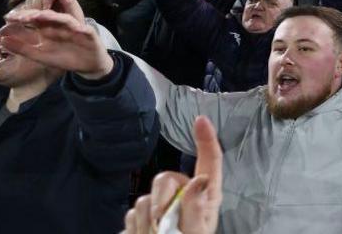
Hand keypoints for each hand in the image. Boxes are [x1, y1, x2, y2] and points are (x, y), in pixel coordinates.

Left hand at [0, 0, 113, 79]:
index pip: (33, 19)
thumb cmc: (65, 58)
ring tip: (38, 16)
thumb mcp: (40, 55)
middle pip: (46, 15)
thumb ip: (22, 48)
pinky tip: (66, 24)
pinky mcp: (87, 31)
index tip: (8, 18)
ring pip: (61, 18)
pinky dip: (73, 24)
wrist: (87, 66)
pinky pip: (79, 25)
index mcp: (48, 29)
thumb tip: (1, 40)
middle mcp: (59, 24)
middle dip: (33, 14)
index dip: (21, 17)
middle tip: (20, 15)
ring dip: (51, 16)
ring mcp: (73, 26)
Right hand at [124, 116, 221, 233]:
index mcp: (206, 198)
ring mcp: (163, 208)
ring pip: (145, 198)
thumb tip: (200, 180)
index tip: (200, 120)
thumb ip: (196, 209)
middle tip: (160, 223)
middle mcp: (185, 198)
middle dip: (159, 199)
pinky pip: (132, 213)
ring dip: (147, 220)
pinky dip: (136, 228)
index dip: (206, 139)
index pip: (209, 162)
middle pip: (165, 178)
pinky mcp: (144, 218)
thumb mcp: (196, 233)